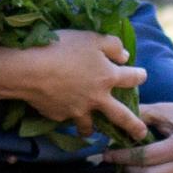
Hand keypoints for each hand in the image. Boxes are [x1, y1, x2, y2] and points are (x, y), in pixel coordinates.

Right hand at [0, 30, 150, 139]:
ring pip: (90, 126)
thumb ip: (112, 46)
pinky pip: (66, 118)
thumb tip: (125, 57)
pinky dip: (66, 116)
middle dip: (134, 126)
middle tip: (141, 134)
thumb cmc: (62, 48)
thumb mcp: (91, 38)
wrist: (30, 69)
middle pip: (121, 116)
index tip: (142, 76)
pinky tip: (61, 111)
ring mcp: (78, 110)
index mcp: (107, 77)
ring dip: (94, 128)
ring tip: (93, 131)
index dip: (139, 76)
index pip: (131, 78)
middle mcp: (97, 98)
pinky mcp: (58, 116)